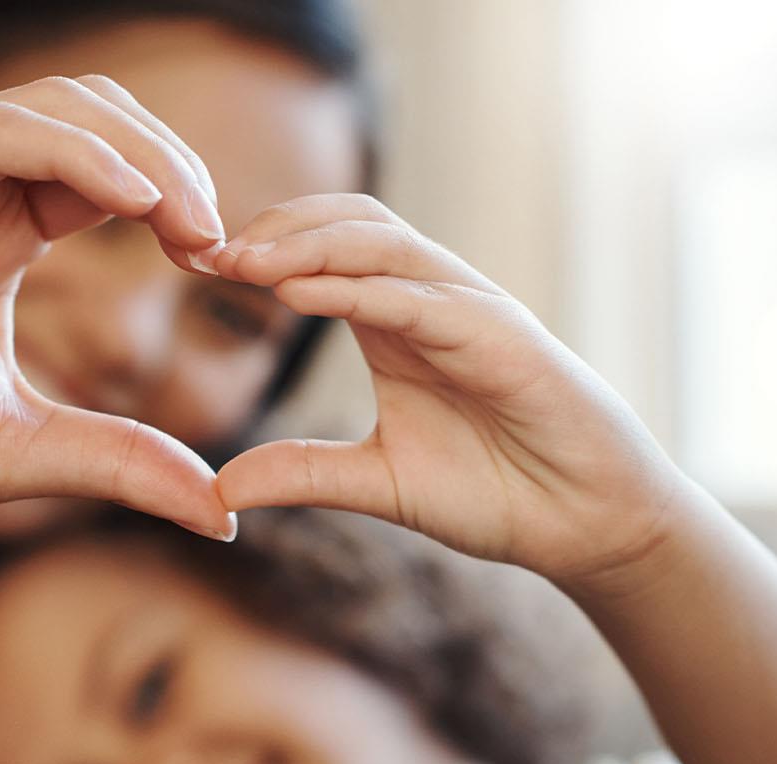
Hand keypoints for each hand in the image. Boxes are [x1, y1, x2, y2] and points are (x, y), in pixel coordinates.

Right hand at [0, 76, 236, 538]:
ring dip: (141, 152)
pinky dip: (77, 153)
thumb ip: (116, 463)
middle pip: (95, 121)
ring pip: (55, 108)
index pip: (107, 172)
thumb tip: (221, 511)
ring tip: (193, 221)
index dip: (176, 201)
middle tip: (221, 242)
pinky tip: (136, 204)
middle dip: (175, 164)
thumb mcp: (15, 451)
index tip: (223, 268)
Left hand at [210, 194, 688, 579]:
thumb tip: (220, 490)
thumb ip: (303, 473)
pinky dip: (358, 289)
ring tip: (242, 260)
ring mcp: (470, 312)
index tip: (191, 264)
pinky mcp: (502, 339)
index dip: (259, 247)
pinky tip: (301, 292)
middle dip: (275, 227)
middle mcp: (430, 301)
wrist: (585, 526)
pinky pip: (421, 298)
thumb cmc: (495, 492)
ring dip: (307, 245)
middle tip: (205, 251)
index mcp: (394, 322)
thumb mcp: (377, 484)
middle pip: (348, 223)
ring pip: (384, 245)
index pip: (322, 249)